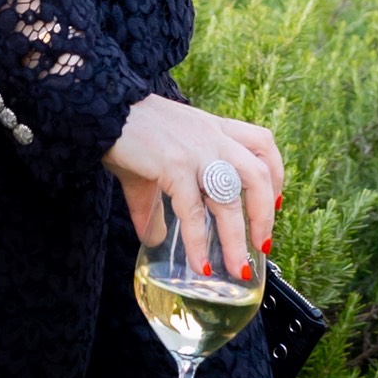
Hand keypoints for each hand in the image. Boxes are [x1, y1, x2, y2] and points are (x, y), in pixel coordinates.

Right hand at [103, 93, 283, 280]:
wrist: (100, 109)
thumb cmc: (127, 131)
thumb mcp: (155, 160)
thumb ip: (157, 201)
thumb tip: (155, 239)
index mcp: (213, 128)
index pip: (262, 143)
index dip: (276, 174)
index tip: (277, 201)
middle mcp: (211, 137)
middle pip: (258, 175)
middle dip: (265, 215)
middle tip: (261, 246)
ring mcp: (195, 151)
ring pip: (230, 199)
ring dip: (237, 239)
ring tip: (238, 269)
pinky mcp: (174, 166)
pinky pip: (194, 210)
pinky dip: (199, 242)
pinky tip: (201, 263)